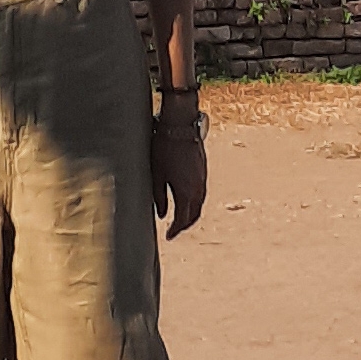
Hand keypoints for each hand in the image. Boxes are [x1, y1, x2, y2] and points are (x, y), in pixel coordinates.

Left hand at [152, 120, 206, 238]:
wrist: (180, 123)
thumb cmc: (164, 148)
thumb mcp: (157, 174)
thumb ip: (159, 197)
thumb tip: (162, 215)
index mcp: (186, 193)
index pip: (182, 220)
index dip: (174, 230)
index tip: (168, 236)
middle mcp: (198, 189)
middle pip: (194, 215)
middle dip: (184, 225)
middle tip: (174, 230)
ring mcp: (202, 178)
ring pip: (199, 204)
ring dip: (190, 213)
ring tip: (179, 217)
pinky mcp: (203, 169)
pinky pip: (200, 192)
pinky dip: (194, 201)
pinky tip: (185, 198)